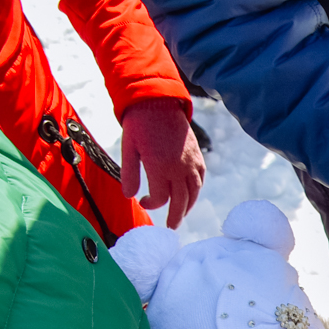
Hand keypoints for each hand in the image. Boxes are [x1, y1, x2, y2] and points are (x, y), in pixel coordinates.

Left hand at [120, 99, 204, 228]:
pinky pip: (200, 179)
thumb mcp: (128, 148)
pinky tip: (190, 194)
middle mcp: (179, 168)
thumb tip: (129, 196)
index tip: (142, 202)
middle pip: (180, 201)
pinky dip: (196, 190)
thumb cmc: (139, 124)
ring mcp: (191, 163)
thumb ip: (130, 174)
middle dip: (175, 216)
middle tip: (171, 227)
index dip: (151, 204)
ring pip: (194, 192)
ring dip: (188, 206)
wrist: (159, 101)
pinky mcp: (197, 156)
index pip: (160, 198)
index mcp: (160, 167)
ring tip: (182, 213)